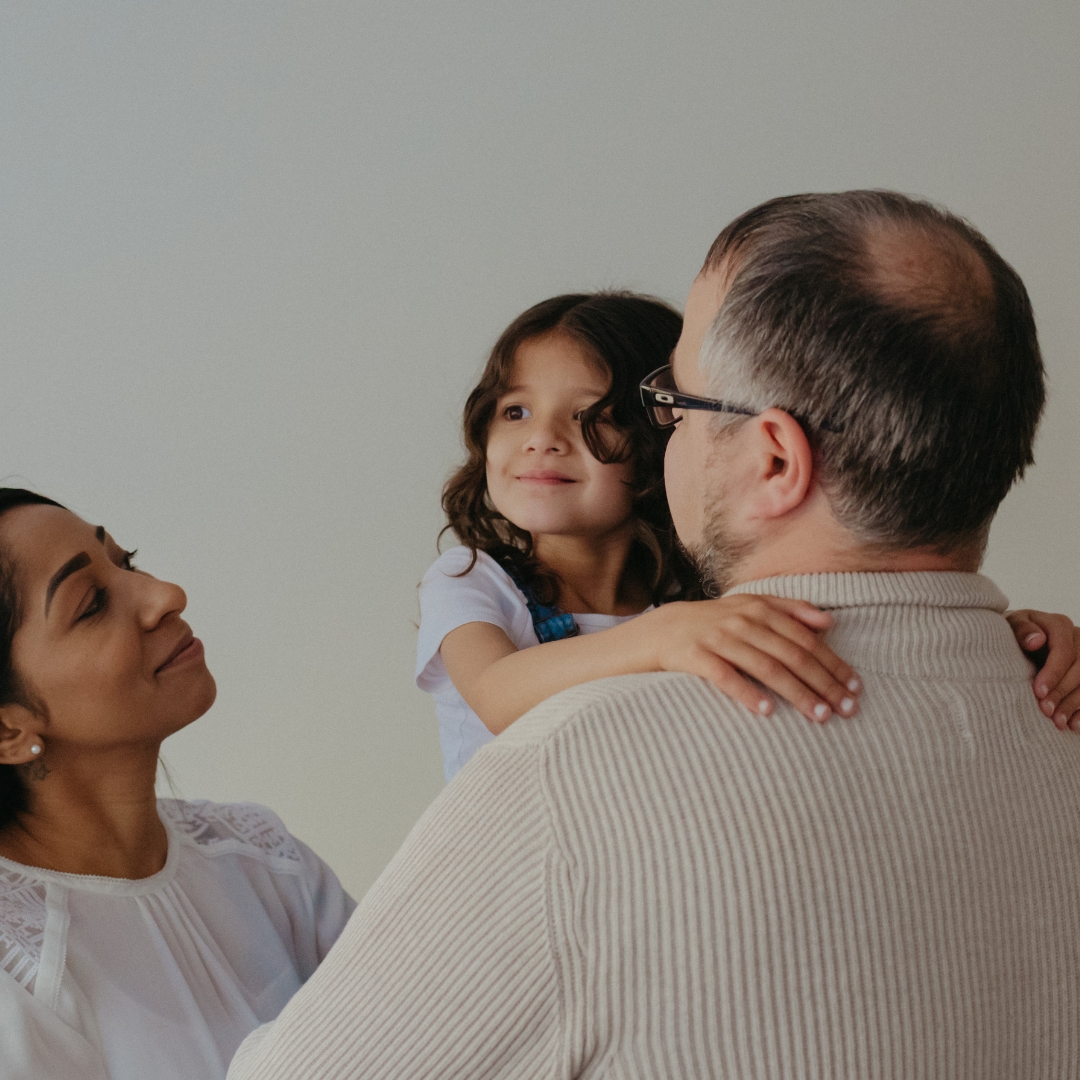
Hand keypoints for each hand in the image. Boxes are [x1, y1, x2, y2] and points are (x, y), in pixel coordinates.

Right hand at [646, 596, 861, 722]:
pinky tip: (767, 711)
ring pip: (765, 667)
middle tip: (846, 709)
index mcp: (759, 610)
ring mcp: (717, 638)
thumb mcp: (750, 606)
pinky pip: (724, 677)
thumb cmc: (716, 622)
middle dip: (823, 683)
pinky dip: (747, 693)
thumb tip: (830, 621)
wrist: (663, 629)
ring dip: (795, 692)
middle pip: (791, 654)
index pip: (805, 638)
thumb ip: (790, 610)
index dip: (833, 663)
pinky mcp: (694, 656)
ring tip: (818, 715)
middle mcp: (741, 622)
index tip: (855, 687)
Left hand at [1006, 609, 1079, 730]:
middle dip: (1062, 692)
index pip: (1064, 651)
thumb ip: (1021, 630)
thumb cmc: (1010, 634)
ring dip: (1074, 704)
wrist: (1016, 641)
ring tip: (1059, 723)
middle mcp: (1078, 637)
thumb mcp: (1010, 627)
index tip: (1039, 692)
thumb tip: (1037, 640)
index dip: (1053, 673)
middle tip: (1047, 712)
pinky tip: (1074, 724)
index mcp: (1058, 625)